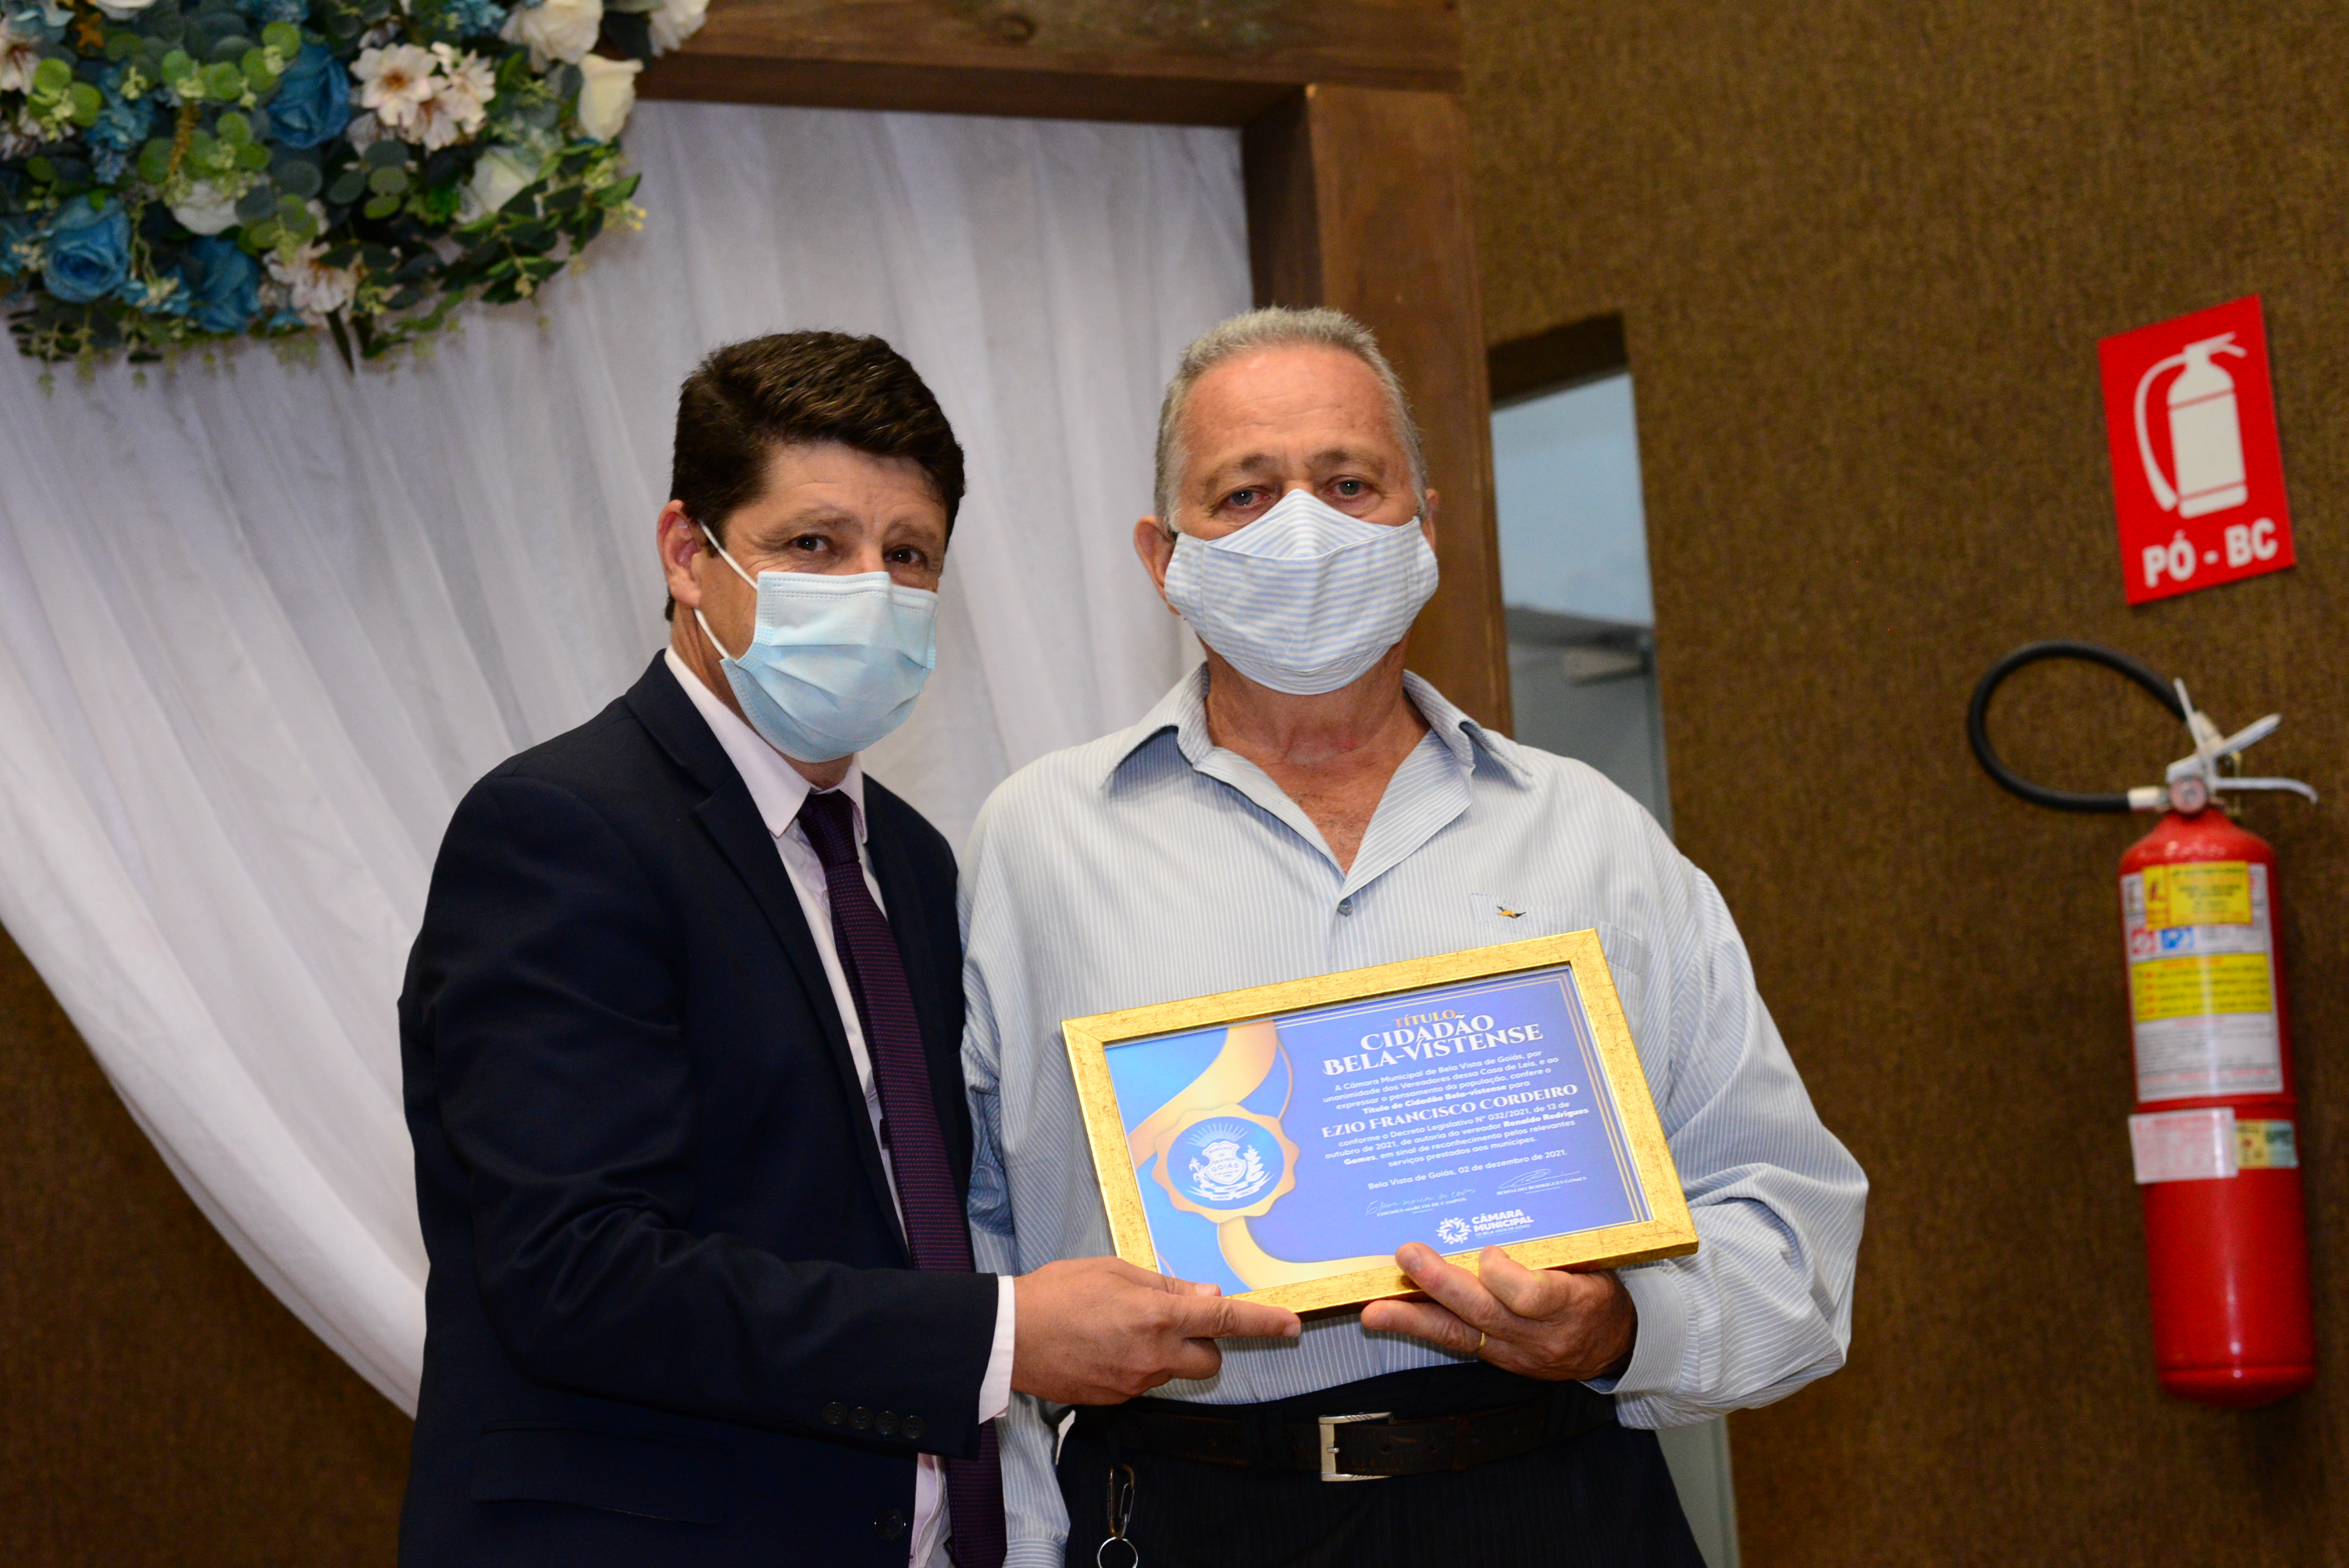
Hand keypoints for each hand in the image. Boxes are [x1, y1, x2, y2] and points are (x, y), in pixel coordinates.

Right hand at [1011, 1257, 1300, 1404]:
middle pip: (1208, 1359)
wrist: (1009, 1336)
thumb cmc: (1057, 1292)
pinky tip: (1105, 1346)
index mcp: (1156, 1316)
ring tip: (1122, 1327)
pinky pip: (1144, 1381)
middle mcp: (1152, 1355)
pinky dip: (1138, 1364)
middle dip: (1203, 1341)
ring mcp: (1134, 1382)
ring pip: (1174, 1370)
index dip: (1263, 1323)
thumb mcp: (1114, 1270)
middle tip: (1172, 1319)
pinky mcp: (1115, 1399)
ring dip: (1167, 1352)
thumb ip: (1165, 1286)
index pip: (1224, 1321)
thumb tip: (1206, 1297)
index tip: (1291, 1326)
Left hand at [1359, 1244, 1635, 1381]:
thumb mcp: (1594, 1266)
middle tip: (1407, 1256)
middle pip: (1486, 1312)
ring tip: (1375, 1308)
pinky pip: (1457, 1342)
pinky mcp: (1499, 1359)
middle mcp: (1541, 1335)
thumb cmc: (1600, 1291)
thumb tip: (1504, 1208)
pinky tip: (1387, 1315)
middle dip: (1442, 1284)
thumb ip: (1555, 1251)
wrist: (1616, 1347)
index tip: (1487, 1251)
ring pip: (1461, 1334)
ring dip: (1414, 1317)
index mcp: (1572, 1304)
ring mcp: (1517, 1352)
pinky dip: (1423, 1325)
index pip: (1533, 1296)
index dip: (1504, 1275)